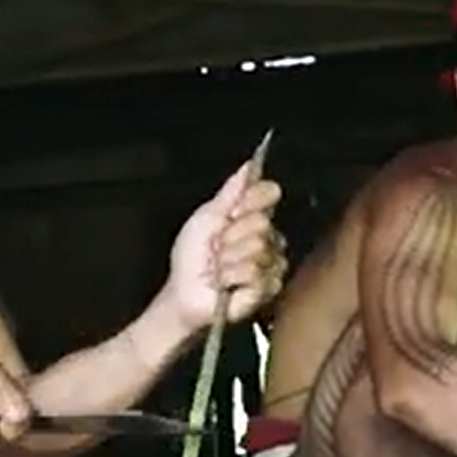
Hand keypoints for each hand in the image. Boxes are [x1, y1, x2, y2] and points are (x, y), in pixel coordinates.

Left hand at [160, 161, 287, 329]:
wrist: (184, 291)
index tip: (231, 213)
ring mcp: (271, 263)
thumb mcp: (206, 218)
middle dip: (231, 237)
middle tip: (216, 249)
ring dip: (228, 260)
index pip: (268, 192)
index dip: (250, 200)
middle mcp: (267, 237)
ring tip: (218, 269)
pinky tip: (225, 284)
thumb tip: (250, 164)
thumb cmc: (191, 257)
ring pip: (258, 249)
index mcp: (252, 216)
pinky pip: (254, 273)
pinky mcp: (268, 287)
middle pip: (262, 223)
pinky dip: (231, 278)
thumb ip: (230, 192)